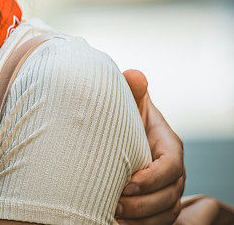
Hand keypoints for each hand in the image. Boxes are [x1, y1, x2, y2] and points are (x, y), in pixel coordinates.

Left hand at [116, 69, 184, 223]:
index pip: (172, 166)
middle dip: (142, 204)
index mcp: (170, 146)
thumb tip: (135, 75)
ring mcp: (167, 190)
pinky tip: (114, 223)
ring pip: (163, 213)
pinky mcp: (155, 204)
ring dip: (140, 219)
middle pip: (168, 196)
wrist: (115, 130)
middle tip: (113, 204)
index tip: (128, 182)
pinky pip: (155, 222)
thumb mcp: (127, 100)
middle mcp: (173, 172)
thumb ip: (132, 90)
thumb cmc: (122, 114)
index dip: (153, 177)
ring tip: (111, 216)